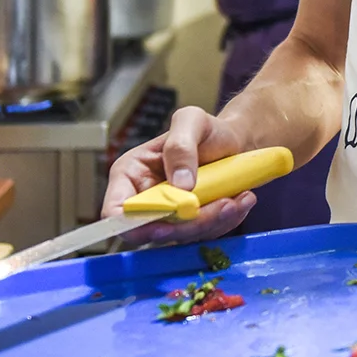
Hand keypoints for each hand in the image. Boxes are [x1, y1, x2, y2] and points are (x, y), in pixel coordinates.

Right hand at [102, 106, 256, 243]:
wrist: (234, 141)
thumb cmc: (207, 129)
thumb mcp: (192, 120)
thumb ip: (180, 146)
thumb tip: (180, 185)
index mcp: (131, 174)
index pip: (116, 211)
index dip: (134, 223)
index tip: (165, 223)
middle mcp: (145, 199)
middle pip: (152, 231)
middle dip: (189, 224)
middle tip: (223, 204)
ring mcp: (168, 215)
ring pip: (182, 236)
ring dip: (213, 222)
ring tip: (237, 198)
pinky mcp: (191, 224)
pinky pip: (205, 234)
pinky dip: (226, 221)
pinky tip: (241, 200)